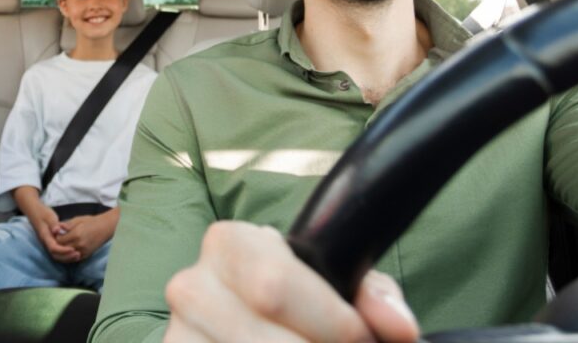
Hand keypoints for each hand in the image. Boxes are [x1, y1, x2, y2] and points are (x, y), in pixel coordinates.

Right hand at [29, 204, 81, 262]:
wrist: (35, 212)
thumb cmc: (43, 213)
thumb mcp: (49, 216)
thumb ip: (53, 224)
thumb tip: (57, 230)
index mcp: (45, 236)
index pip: (53, 248)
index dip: (63, 250)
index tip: (73, 249)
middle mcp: (46, 242)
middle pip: (55, 255)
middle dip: (67, 256)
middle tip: (78, 254)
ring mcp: (49, 243)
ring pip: (57, 255)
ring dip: (67, 257)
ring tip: (78, 255)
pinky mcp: (52, 242)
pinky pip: (59, 252)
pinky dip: (66, 254)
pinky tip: (74, 252)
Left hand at [56, 212, 115, 258]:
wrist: (105, 228)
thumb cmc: (91, 221)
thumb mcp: (78, 219)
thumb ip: (67, 225)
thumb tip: (57, 227)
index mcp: (76, 234)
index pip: (59, 240)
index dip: (56, 238)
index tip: (56, 234)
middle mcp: (79, 244)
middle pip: (62, 249)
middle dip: (57, 245)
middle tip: (56, 241)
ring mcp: (83, 251)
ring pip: (66, 256)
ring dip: (62, 252)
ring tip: (60, 246)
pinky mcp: (86, 255)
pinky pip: (74, 259)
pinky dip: (68, 257)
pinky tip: (66, 252)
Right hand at [163, 222, 418, 342]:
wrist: (254, 319)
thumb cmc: (302, 303)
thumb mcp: (340, 288)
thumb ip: (375, 299)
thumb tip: (398, 328)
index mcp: (230, 243)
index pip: (274, 287)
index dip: (331, 323)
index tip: (363, 340)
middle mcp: (192, 285)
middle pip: (265, 339)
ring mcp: (178, 333)